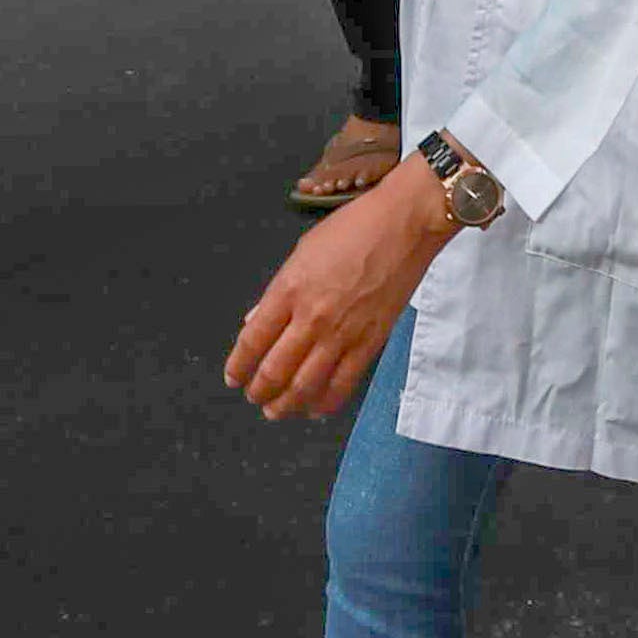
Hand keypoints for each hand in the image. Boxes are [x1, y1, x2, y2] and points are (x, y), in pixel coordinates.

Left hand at [225, 165, 455, 418]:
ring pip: (306, 385)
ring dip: (287, 404)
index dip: (238, 365)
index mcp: (289, 290)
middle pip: (275, 369)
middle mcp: (311, 317)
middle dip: (259, 390)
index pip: (253, 340)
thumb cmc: (352, 228)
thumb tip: (254, 321)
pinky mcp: (370, 343)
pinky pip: (344, 383)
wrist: (404, 225)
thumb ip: (276, 292)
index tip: (233, 377)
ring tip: (276, 411)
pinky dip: (325, 402)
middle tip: (253, 397)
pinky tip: (314, 409)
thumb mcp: (301, 252)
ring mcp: (342, 334)